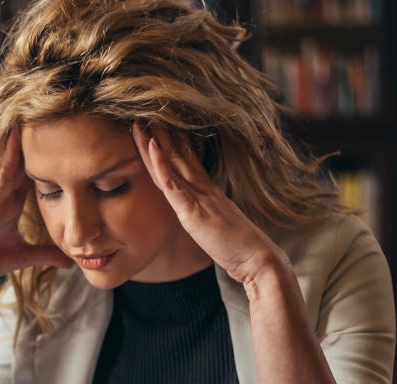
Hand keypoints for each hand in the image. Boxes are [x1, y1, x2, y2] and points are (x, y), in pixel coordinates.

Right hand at [0, 129, 72, 296]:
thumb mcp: (21, 257)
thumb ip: (45, 255)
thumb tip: (71, 262)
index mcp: (11, 208)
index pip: (31, 181)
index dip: (44, 162)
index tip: (61, 143)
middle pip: (18, 171)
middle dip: (29, 150)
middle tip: (43, 123)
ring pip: (0, 177)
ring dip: (8, 155)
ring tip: (15, 130)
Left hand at [131, 123, 288, 287]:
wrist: (257, 258)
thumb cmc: (240, 246)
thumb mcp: (219, 224)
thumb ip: (208, 213)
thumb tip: (200, 211)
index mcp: (209, 191)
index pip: (186, 160)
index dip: (171, 143)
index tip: (157, 125)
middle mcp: (203, 188)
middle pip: (177, 155)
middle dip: (159, 134)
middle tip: (143, 111)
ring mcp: (198, 197)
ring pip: (170, 164)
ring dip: (153, 142)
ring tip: (139, 121)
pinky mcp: (192, 211)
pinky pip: (173, 184)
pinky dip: (161, 164)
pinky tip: (151, 146)